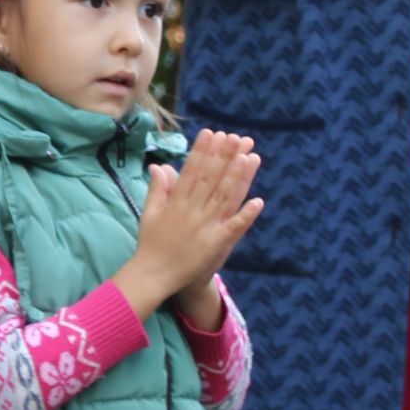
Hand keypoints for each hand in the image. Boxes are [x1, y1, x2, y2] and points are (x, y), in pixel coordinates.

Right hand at [116, 130, 261, 318]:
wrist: (155, 275)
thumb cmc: (151, 243)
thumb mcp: (150, 213)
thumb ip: (157, 188)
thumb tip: (158, 165)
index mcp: (176, 202)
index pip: (191, 171)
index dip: (202, 151)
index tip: (211, 133)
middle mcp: (192, 211)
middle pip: (211, 179)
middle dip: (224, 156)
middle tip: (236, 137)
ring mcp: (205, 227)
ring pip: (225, 197)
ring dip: (238, 177)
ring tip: (250, 156)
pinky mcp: (216, 244)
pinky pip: (234, 227)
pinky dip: (246, 215)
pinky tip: (259, 201)